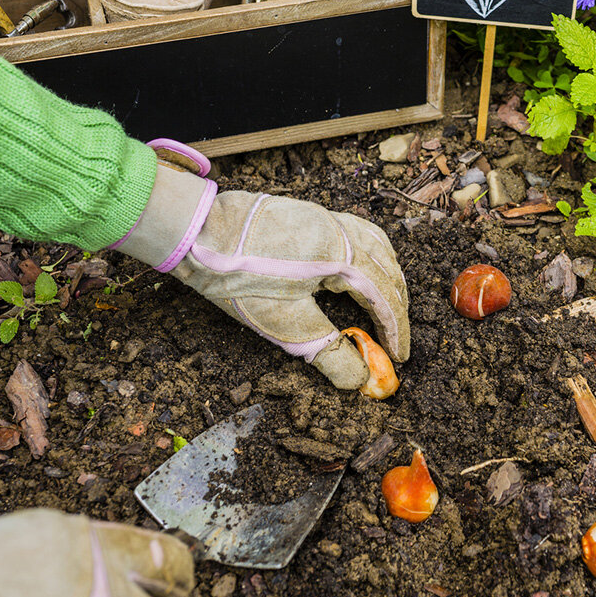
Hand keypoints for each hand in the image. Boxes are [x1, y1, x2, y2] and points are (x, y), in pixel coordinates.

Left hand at [114, 140, 408, 388]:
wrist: (196, 231)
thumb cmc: (238, 276)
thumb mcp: (284, 322)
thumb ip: (326, 351)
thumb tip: (360, 381)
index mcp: (343, 254)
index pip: (384, 297)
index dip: (395, 330)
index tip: (399, 358)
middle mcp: (343, 230)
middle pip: (387, 271)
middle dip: (395, 308)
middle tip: (394, 340)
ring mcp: (328, 218)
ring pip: (378, 248)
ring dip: (388, 280)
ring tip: (387, 306)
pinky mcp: (313, 215)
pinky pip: (360, 233)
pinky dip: (372, 256)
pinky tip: (360, 269)